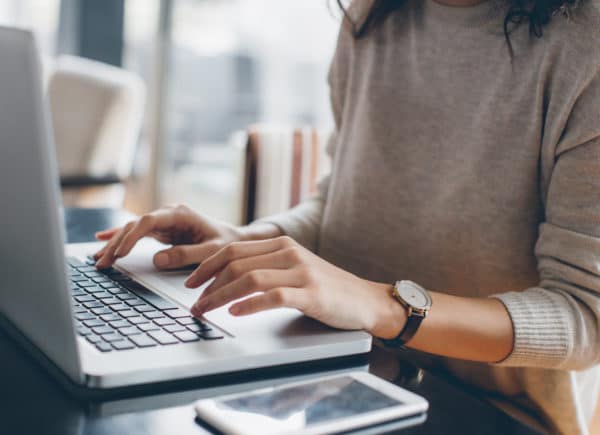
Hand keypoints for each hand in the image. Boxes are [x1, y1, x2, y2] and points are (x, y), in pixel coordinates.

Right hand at [94, 204, 279, 269]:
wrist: (236, 240)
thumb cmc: (227, 244)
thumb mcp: (211, 252)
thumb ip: (187, 255)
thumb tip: (157, 260)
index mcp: (180, 214)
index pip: (148, 221)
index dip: (131, 236)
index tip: (119, 252)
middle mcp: (169, 214)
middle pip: (135, 225)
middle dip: (116, 243)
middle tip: (102, 262)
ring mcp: (164, 221)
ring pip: (132, 229)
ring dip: (114, 243)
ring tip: (98, 259)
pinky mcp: (162, 230)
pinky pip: (137, 232)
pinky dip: (120, 237)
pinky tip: (102, 240)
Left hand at [187, 236, 406, 337]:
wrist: (365, 300)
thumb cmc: (326, 288)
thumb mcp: (295, 268)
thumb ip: (267, 266)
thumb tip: (227, 279)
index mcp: (282, 244)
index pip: (234, 249)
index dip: (206, 266)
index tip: (190, 283)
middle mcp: (289, 253)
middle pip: (236, 262)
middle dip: (207, 283)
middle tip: (193, 303)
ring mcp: (301, 272)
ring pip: (249, 278)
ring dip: (220, 296)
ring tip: (205, 310)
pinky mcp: (311, 294)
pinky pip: (273, 296)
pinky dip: (249, 304)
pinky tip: (235, 312)